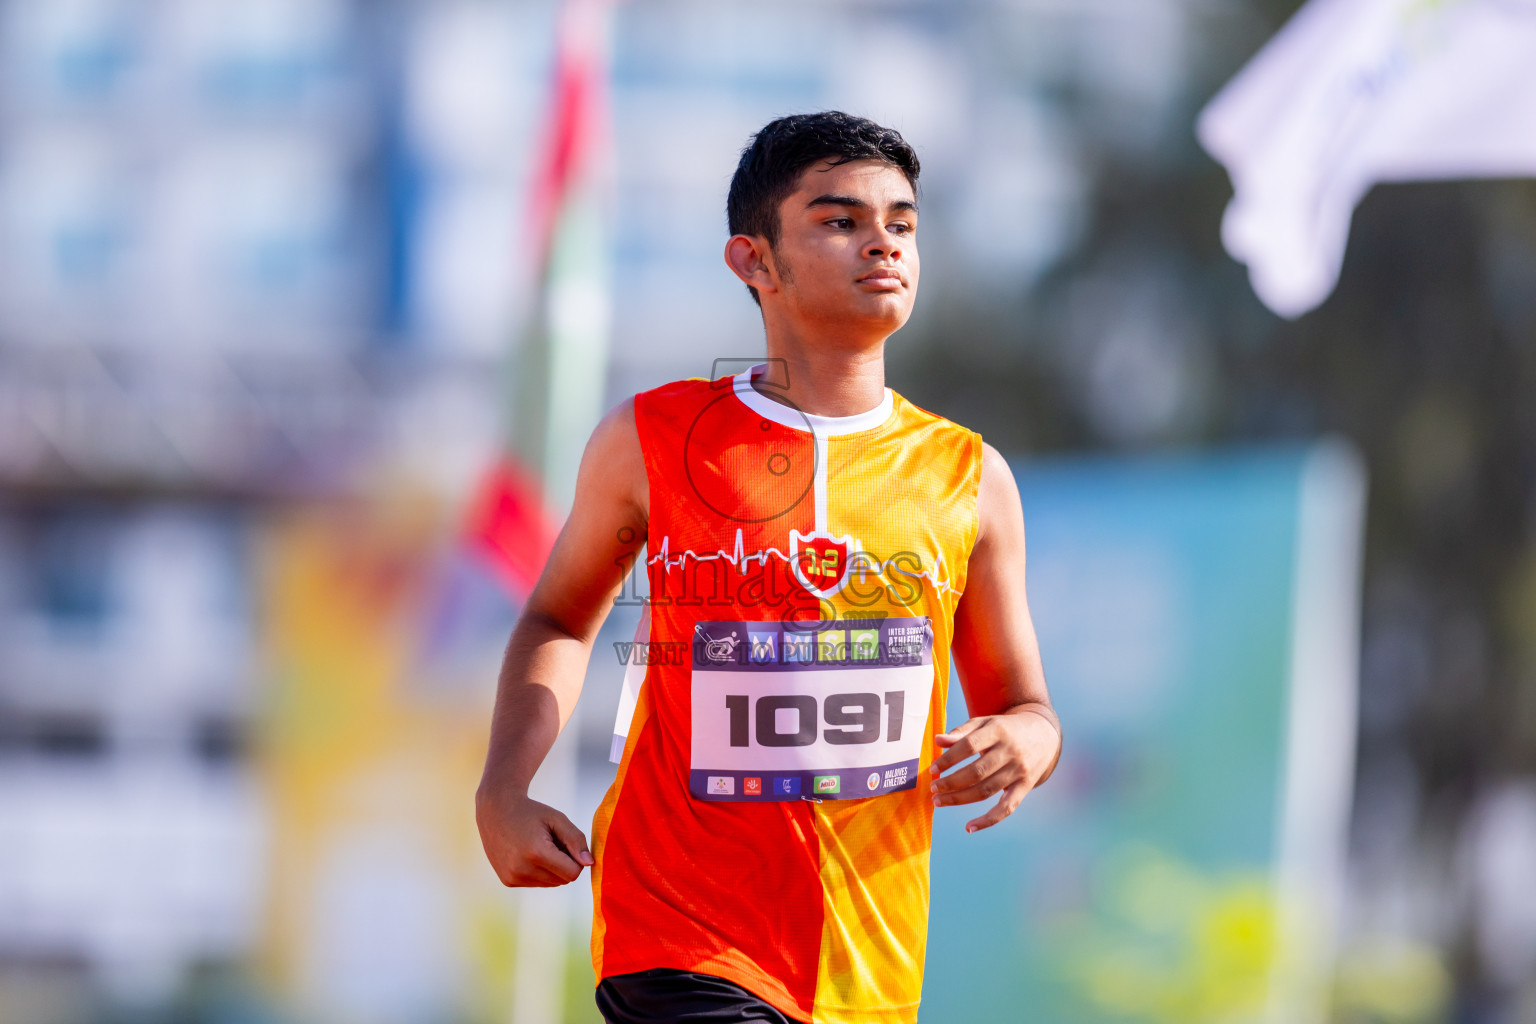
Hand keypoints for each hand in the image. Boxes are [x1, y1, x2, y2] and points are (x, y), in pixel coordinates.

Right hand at [476, 786, 593, 886]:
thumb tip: (589, 864)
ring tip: (539, 847)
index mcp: (537, 853)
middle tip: (552, 842)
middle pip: (563, 880)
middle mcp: (523, 870)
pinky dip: (539, 871)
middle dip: (564, 863)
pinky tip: (528, 854)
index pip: (573, 873)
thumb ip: (576, 840)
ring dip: (552, 868)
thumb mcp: (557, 819)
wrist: (495, 811)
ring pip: (552, 883)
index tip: (567, 843)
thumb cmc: (531, 813)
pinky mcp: (508, 881)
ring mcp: (513, 877)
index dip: (576, 859)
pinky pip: (537, 883)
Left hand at [929, 706, 1059, 832]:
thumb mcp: (985, 723)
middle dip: (951, 783)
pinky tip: (969, 827)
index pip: (969, 746)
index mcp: (998, 731)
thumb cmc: (1005, 729)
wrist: (1043, 735)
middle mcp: (1010, 752)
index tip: (932, 769)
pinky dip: (988, 820)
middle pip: (976, 772)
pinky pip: (1006, 808)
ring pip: (986, 791)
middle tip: (933, 788)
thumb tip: (938, 741)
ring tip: (939, 801)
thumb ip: (962, 732)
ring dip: (960, 799)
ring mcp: (1019, 771)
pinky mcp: (1025, 787)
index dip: (949, 759)